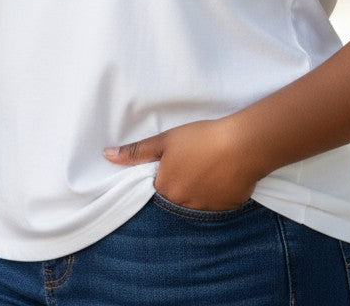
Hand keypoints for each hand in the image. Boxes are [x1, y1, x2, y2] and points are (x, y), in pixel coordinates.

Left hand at [104, 118, 259, 210]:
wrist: (242, 145)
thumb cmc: (201, 139)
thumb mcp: (165, 140)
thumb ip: (136, 151)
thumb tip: (107, 155)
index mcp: (166, 189)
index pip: (157, 188)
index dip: (164, 174)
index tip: (173, 162)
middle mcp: (183, 206)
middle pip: (176, 198)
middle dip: (181, 183)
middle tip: (192, 162)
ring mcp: (206, 210)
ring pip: (196, 202)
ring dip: (198, 189)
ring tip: (208, 166)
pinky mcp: (226, 208)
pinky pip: (215, 204)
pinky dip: (216, 192)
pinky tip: (221, 174)